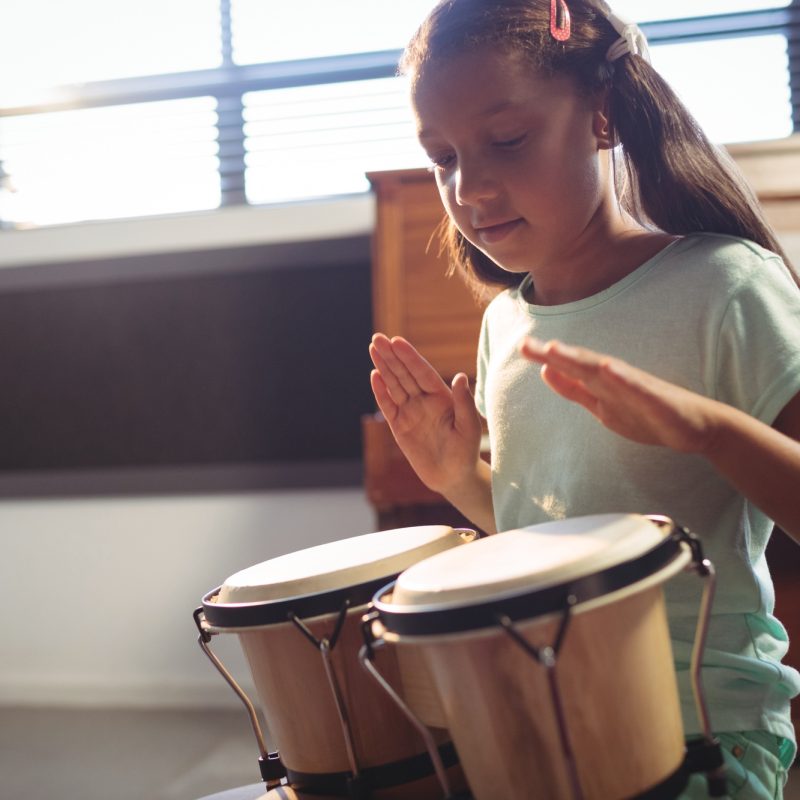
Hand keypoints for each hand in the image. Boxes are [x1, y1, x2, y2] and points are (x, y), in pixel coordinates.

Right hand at [369, 333, 482, 493]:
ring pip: (394, 385)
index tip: (397, 342)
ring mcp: (411, 412)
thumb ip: (464, 403)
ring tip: (373, 348)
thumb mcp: (469, 427)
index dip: (410, 357)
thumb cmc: (466, 452)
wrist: (453, 477)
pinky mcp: (399, 427)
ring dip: (384, 367)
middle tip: (378, 338)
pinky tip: (374, 376)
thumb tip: (460, 376)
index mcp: (442, 397)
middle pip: (404, 374)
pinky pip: (388, 406)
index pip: (422, 372)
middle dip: (391, 356)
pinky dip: (380, 391)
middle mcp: (424, 401)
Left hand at [519, 337, 718, 454]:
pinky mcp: (658, 400)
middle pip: (581, 364)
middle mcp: (617, 380)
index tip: (522, 346)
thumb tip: (545, 370)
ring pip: (604, 371)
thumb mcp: (602, 405)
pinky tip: (608, 368)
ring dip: (580, 360)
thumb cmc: (649, 414)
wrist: (697, 427)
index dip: (547, 357)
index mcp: (602, 384)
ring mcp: (637, 388)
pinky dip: (622, 379)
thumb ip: (574, 389)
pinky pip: (638, 389)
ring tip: (555, 349)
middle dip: (555, 354)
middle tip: (527, 344)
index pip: (570, 368)